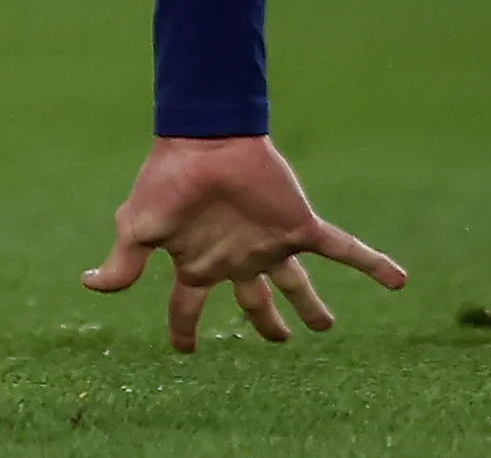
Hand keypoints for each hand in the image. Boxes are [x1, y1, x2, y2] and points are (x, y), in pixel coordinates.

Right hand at [84, 133, 404, 351]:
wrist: (206, 138)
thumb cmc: (168, 180)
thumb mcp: (139, 224)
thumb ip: (125, 261)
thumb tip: (91, 285)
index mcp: (200, 261)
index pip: (189, 305)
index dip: (185, 330)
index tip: (186, 351)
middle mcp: (238, 257)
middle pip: (254, 300)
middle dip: (266, 323)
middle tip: (281, 341)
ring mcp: (270, 242)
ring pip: (297, 282)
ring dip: (312, 306)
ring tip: (327, 327)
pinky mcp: (300, 225)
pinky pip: (343, 250)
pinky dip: (372, 266)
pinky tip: (399, 281)